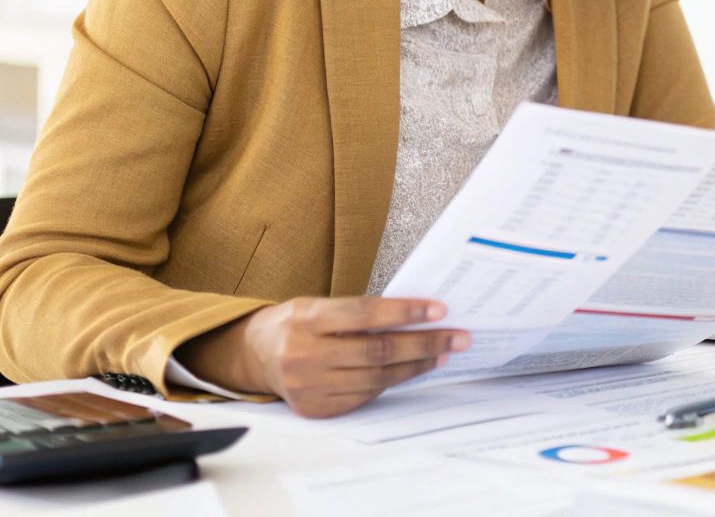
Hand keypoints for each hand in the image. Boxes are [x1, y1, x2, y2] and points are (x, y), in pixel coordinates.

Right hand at [178, 297, 469, 417]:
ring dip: (417, 366)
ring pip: (376, 378)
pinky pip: (364, 397)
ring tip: (443, 354)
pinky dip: (393, 383)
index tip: (439, 309)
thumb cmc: (298, 322)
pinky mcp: (315, 409)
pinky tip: (413, 370)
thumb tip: (418, 315)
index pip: (366, 313)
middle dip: (425, 343)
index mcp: (306, 318)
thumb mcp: (320, 305)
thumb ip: (360, 311)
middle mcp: (304, 354)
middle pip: (377, 351)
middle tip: (458, 337)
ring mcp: (308, 386)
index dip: (406, 311)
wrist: (256, 354)